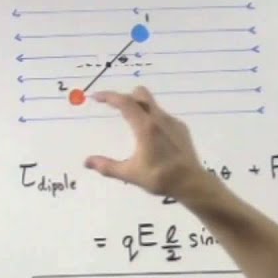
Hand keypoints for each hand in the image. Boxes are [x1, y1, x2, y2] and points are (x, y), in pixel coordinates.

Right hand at [84, 86, 205, 199]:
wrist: (191, 183)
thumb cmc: (160, 178)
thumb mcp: (130, 174)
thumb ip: (107, 166)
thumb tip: (86, 162)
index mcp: (145, 127)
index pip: (125, 102)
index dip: (109, 96)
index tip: (96, 97)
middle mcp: (159, 119)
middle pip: (140, 94)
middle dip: (125, 97)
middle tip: (115, 108)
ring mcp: (172, 122)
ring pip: (152, 105)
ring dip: (139, 108)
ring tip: (131, 125)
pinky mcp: (181, 128)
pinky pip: (162, 116)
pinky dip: (152, 119)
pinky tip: (151, 138)